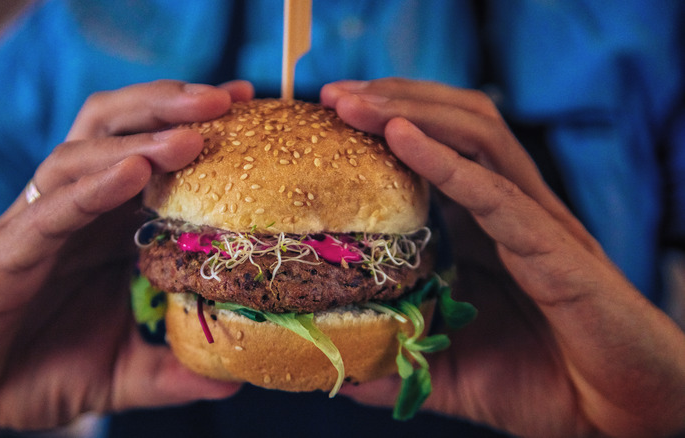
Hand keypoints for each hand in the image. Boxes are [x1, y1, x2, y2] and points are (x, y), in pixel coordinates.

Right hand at [0, 80, 253, 434]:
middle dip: (169, 104)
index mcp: (105, 224)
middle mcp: (75, 209)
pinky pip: (52, 208)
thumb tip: (233, 380)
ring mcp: (40, 223)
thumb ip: (171, 373)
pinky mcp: (10, 250)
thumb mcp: (122, 373)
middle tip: (227, 98)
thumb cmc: (36, 371)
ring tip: (191, 134)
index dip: (194, 125)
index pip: (151, 155)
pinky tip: (132, 172)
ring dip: (139, 137)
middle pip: (117, 129)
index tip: (246, 105)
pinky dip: (93, 186)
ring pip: (83, 153)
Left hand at [322, 78, 684, 437]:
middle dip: (393, 98)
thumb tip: (342, 373)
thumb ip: (400, 361)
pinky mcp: (555, 249)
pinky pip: (497, 193)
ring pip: (478, 137)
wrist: (619, 417)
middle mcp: (511, 209)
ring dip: (412, 112)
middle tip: (333, 94)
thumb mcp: (451, 371)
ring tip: (357, 104)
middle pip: (454, 123)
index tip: (329, 116)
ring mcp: (536, 222)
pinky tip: (402, 138)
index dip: (385, 123)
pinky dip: (447, 161)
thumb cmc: (542, 388)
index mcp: (486, 227)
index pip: (438, 148)